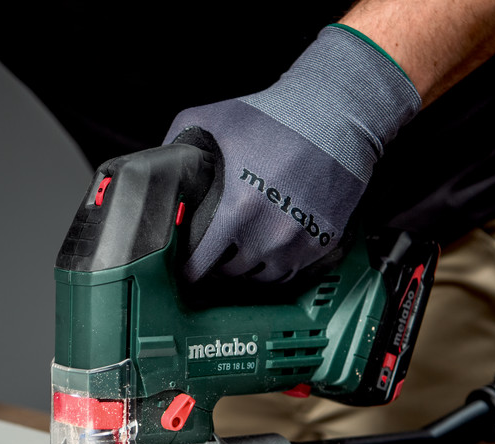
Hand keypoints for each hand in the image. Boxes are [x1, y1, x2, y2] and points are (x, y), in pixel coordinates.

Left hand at [164, 25, 419, 284]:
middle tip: (211, 254)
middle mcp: (269, 236)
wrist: (335, 114)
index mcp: (237, 211)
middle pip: (231, 275)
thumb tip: (159, 168)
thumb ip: (178, 144)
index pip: (200, 266)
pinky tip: (269, 251)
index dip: (187, 270)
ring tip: (240, 254)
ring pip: (263, 278)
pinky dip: (278, 266)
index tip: (182, 269)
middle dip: (217, 267)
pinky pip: (294, 272)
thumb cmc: (274, 116)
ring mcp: (300, 243)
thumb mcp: (213, 120)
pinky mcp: (324, 244)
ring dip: (249, 270)